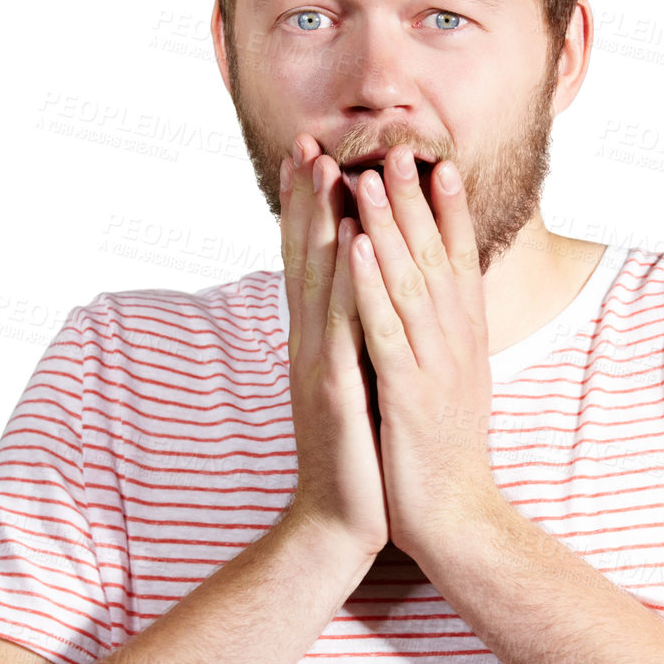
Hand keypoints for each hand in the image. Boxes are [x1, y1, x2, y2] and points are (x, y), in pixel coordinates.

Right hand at [278, 134, 389, 559]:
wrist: (340, 522)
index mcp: (315, 342)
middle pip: (304, 258)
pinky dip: (345, 281)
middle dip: (305, 198)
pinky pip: (342, 325)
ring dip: (320, 222)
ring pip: (317, 280)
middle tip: (307, 140)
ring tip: (326, 169)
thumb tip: (359, 299)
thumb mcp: (351, 386)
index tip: (313, 156)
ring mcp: (317, 365)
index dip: (308, 209)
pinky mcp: (335, 391)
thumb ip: (349, 341)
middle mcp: (308, 345)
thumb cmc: (355, 454)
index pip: (309, 264)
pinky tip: (351, 243)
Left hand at [346, 148, 502, 561]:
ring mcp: (433, 367)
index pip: (460, 263)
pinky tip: (356, 248)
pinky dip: (370, 285)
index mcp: (465, 343)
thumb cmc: (445, 455)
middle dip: (416, 201)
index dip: (451, 212)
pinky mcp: (408, 394)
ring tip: (369, 177)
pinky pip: (385, 329)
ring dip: (388, 227)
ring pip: (409, 283)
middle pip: (435, 259)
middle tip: (401, 147)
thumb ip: (445, 345)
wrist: (456, 521)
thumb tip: (439, 309)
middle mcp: (456, 345)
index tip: (440, 164)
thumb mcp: (452, 388)